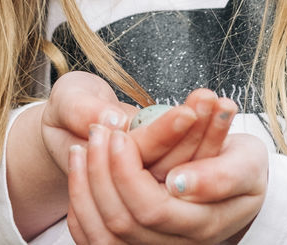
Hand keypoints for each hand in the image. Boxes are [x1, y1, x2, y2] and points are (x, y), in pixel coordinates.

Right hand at [41, 75, 229, 177]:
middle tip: (209, 98)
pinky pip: (194, 163)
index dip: (163, 133)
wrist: (73, 127)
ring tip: (216, 99)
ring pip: (185, 168)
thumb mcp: (67, 101)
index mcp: (102, 171)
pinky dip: (209, 136)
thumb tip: (113, 120)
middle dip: (194, 133)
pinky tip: (219, 109)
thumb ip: (81, 110)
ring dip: (206, 133)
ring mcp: (150, 186)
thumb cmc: (71, 110)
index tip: (186, 110)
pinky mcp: (168, 177)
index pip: (139, 158)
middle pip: (169, 169)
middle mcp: (129, 188)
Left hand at [67, 128, 267, 244]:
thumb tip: (180, 184)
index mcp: (205, 223)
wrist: (235, 177)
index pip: (153, 209)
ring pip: (103, 233)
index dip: (129, 174)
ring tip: (86, 142)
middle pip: (123, 222)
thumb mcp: (249, 161)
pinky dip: (81, 202)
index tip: (120, 134)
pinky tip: (81, 164)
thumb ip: (223, 175)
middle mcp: (178, 244)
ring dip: (86, 184)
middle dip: (103, 172)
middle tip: (100, 130)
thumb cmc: (241, 163)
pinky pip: (93, 238)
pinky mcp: (134, 244)